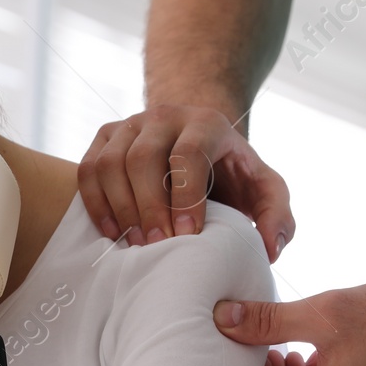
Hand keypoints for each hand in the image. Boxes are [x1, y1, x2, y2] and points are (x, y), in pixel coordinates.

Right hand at [79, 105, 292, 259]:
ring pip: (110, 163)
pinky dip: (95, 204)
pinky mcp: (105, 137)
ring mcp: (130, 125)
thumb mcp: (264, 189)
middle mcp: (165, 116)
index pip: (189, 154)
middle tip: (156, 247)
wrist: (198, 143)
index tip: (186, 236)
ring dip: (120, 208)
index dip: (185, 198)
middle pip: (143, 158)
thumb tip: (269, 249)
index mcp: (207, 123)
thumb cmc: (232, 174)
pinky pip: (88, 169)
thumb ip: (277, 215)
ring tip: (134, 244)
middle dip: (148, 207)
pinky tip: (112, 233)